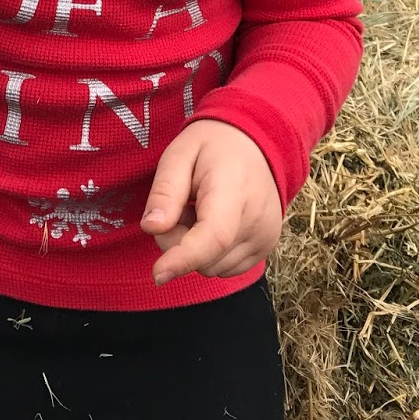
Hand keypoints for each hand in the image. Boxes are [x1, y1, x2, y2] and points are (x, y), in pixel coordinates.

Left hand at [140, 120, 283, 286]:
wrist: (256, 144)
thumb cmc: (211, 147)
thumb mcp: (179, 154)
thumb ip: (165, 190)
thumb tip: (152, 228)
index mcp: (234, 189)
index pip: (214, 235)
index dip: (184, 258)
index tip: (158, 275)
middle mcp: (257, 219)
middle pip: (205, 257)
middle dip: (178, 241)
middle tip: (179, 207)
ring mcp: (266, 237)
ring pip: (213, 268)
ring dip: (194, 249)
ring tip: (199, 210)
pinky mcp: (267, 248)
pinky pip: (225, 268)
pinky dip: (211, 253)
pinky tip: (214, 222)